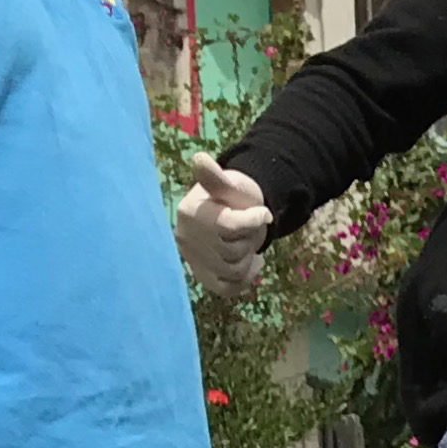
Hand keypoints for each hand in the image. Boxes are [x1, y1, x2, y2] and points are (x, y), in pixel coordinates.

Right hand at [173, 150, 272, 296]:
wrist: (235, 214)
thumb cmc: (236, 198)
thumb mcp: (231, 186)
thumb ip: (215, 178)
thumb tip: (200, 159)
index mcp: (190, 212)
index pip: (229, 227)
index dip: (252, 222)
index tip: (262, 213)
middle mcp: (184, 237)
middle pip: (232, 252)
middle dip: (248, 241)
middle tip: (246, 231)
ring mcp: (191, 259)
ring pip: (232, 272)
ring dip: (247, 260)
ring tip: (243, 244)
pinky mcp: (202, 276)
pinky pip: (226, 288)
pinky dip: (242, 279)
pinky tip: (248, 264)